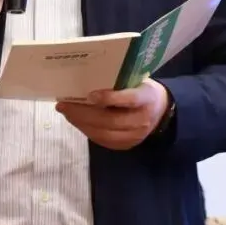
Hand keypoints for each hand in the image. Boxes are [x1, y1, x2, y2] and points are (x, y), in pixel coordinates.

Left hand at [55, 79, 170, 150]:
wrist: (161, 111)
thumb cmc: (142, 89)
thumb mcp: (138, 80)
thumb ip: (119, 82)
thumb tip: (88, 79)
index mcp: (147, 98)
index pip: (129, 100)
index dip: (110, 98)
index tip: (90, 95)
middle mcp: (141, 120)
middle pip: (110, 120)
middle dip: (83, 113)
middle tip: (64, 105)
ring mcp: (134, 136)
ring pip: (103, 133)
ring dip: (81, 123)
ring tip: (66, 112)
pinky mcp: (126, 145)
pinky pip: (102, 140)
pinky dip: (86, 130)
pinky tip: (76, 121)